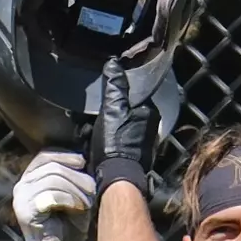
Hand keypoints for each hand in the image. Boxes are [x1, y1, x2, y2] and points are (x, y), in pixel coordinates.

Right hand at [13, 151, 95, 240]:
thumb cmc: (68, 222)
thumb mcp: (69, 191)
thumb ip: (68, 174)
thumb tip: (80, 157)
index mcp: (29, 179)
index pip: (44, 156)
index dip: (65, 156)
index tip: (82, 161)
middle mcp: (21, 187)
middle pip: (51, 167)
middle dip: (75, 176)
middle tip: (91, 188)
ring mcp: (21, 199)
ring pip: (53, 179)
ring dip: (75, 188)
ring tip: (87, 200)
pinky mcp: (26, 212)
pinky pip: (50, 196)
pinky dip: (68, 198)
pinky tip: (77, 207)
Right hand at [88, 57, 159, 193]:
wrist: (117, 178)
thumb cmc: (116, 143)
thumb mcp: (113, 109)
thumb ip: (115, 85)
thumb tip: (114, 62)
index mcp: (149, 112)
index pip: (132, 94)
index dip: (114, 95)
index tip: (99, 99)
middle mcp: (150, 127)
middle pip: (124, 112)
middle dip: (106, 115)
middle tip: (90, 121)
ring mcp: (144, 143)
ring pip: (119, 127)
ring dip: (103, 129)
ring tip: (89, 135)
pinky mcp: (135, 157)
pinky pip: (118, 142)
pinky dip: (107, 142)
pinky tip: (95, 146)